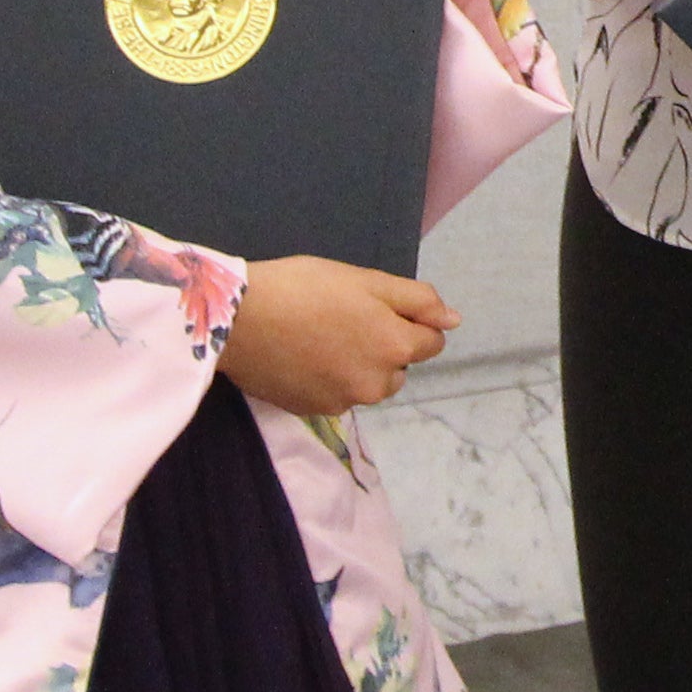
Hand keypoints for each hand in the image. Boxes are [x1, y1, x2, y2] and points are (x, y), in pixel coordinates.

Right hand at [221, 255, 457, 416]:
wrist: (238, 319)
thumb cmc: (304, 288)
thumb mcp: (365, 280)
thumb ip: (416, 301)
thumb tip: (453, 321)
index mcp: (395, 347)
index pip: (431, 342)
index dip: (410, 320)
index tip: (377, 307)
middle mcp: (377, 384)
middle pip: (399, 366)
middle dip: (385, 346)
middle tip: (344, 319)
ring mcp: (345, 402)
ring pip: (370, 383)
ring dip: (360, 366)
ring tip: (323, 339)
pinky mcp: (314, 411)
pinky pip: (339, 394)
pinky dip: (331, 379)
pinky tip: (305, 357)